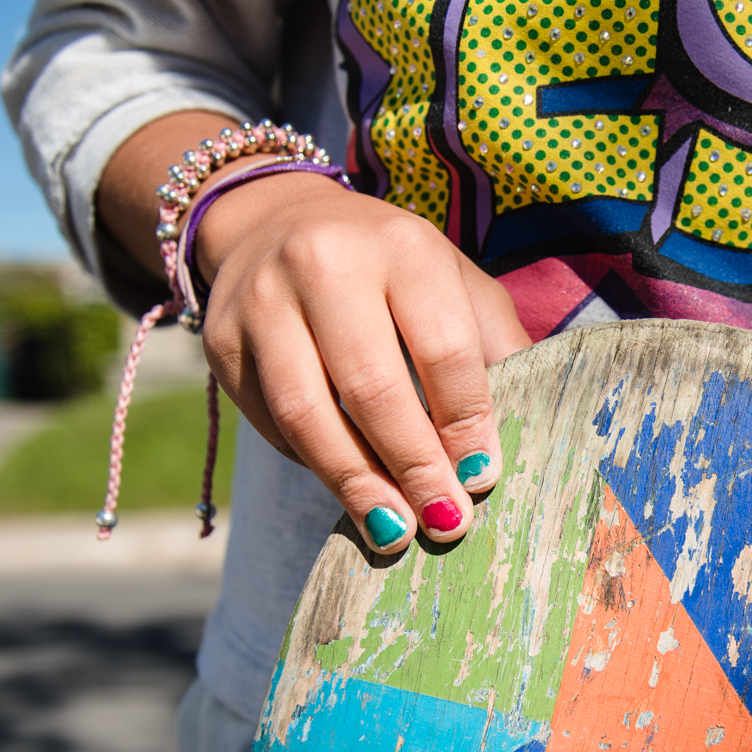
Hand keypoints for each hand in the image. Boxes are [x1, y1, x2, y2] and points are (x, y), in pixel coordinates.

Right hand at [193, 170, 530, 551]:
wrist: (275, 221)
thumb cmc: (389, 269)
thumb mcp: (452, 283)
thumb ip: (491, 346)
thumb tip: (530, 432)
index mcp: (402, 246)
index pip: (443, 347)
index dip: (465, 421)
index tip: (482, 477)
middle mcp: (324, 263)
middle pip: (371, 385)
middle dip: (413, 464)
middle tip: (443, 519)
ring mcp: (262, 302)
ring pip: (306, 412)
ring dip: (353, 482)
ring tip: (392, 530)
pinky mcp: (221, 342)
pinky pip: (268, 422)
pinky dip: (310, 463)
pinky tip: (347, 489)